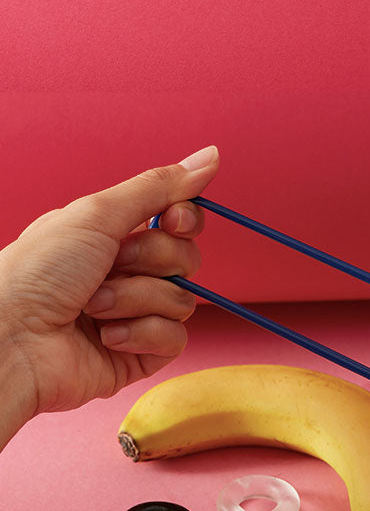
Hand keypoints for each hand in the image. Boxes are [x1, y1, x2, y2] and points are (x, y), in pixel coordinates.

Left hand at [0, 146, 218, 447]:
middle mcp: (129, 274)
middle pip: (186, 260)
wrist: (12, 339)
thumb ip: (159, 187)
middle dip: (150, 261)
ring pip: (181, 300)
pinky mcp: (142, 354)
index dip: (184, 220)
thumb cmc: (39, 271)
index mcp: (116, 236)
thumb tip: (210, 156)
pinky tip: (106, 337)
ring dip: (135, 299)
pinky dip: (140, 334)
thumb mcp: (98, 214)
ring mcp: (137, 315)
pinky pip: (174, 338)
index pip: (179, 223)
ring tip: (93, 307)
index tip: (172, 220)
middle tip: (110, 265)